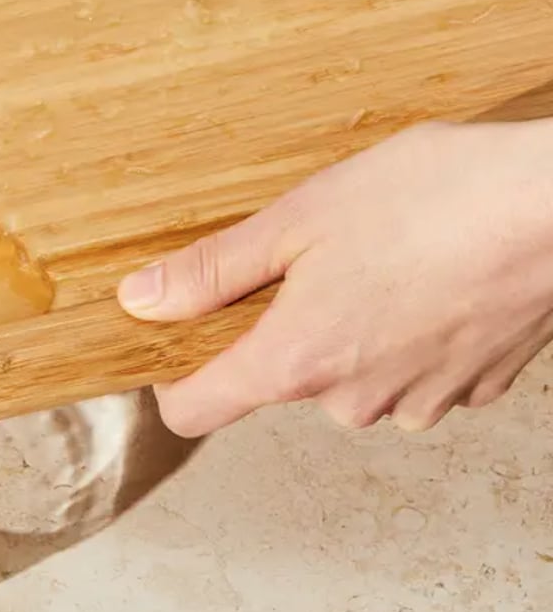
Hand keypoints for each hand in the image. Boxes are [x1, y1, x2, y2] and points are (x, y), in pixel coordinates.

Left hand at [118, 120, 552, 436]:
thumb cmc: (434, 199)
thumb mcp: (297, 220)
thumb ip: (211, 271)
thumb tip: (140, 301)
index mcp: (297, 361)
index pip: (196, 412)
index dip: (174, 376)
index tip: (175, 339)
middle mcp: (354, 402)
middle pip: (278, 379)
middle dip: (281, 325)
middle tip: (311, 258)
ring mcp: (419, 403)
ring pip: (348, 376)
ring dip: (349, 328)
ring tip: (381, 259)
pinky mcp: (471, 389)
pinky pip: (408, 371)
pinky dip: (404, 334)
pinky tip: (427, 277)